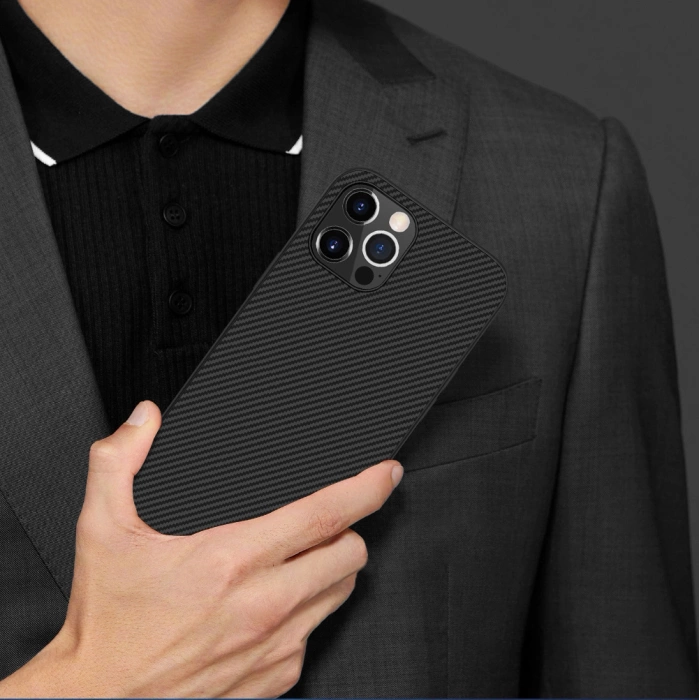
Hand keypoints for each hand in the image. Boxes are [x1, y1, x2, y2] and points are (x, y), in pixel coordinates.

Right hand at [0, 400, 402, 697]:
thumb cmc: (105, 624)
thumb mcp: (101, 532)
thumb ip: (118, 463)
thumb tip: (144, 420)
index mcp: (230, 562)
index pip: (323, 515)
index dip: (366, 488)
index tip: (386, 472)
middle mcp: (262, 607)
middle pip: (349, 554)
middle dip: (348, 530)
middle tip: (327, 521)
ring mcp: (275, 647)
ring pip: (341, 593)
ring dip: (333, 568)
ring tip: (304, 557)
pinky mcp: (276, 677)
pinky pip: (316, 632)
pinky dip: (309, 610)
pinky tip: (278, 602)